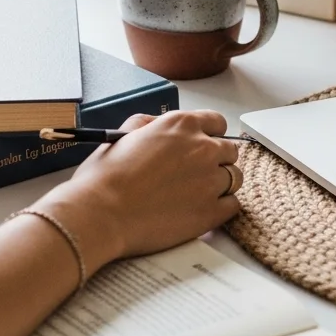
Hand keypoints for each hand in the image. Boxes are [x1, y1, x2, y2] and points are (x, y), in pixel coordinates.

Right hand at [37, 110, 240, 274]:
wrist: (100, 213)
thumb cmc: (105, 176)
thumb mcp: (124, 134)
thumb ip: (149, 124)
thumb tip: (157, 126)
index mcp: (181, 125)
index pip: (217, 122)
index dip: (211, 135)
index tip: (205, 145)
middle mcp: (203, 148)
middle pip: (229, 151)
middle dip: (217, 160)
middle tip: (198, 174)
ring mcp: (210, 180)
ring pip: (234, 177)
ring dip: (221, 184)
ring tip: (199, 195)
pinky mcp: (211, 212)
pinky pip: (233, 206)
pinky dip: (222, 208)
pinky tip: (204, 211)